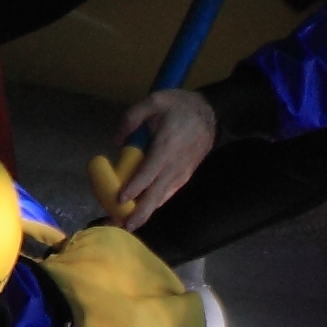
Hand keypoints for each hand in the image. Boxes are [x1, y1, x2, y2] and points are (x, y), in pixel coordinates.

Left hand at [98, 84, 216, 217]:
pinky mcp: (184, 177)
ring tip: (128, 225)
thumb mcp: (154, 100)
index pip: (149, 171)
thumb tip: (116, 142)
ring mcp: (181, 173)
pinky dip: (155, 204)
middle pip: (157, 193)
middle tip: (123, 226)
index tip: (120, 198)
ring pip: (162, 197)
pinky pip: (167, 194)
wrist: (211, 114)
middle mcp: (175, 165)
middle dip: (140, 212)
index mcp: (167, 146)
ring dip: (146, 213)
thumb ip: (131, 118)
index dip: (135, 186)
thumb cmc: (180, 107)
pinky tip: (142, 212)